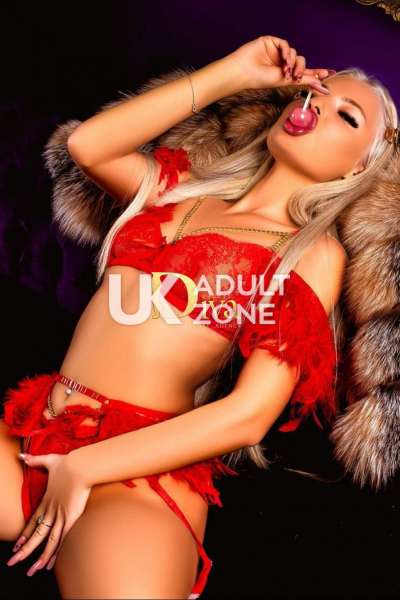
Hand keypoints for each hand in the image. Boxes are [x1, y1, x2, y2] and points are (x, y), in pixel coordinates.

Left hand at [7, 452, 90, 575]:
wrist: (80, 466)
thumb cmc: (68, 463)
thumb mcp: (49, 460)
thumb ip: (35, 459)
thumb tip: (21, 455)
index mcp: (46, 499)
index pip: (33, 520)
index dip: (24, 533)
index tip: (16, 544)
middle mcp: (51, 510)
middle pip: (35, 534)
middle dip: (23, 550)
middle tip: (12, 562)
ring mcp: (60, 515)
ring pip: (46, 541)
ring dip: (37, 557)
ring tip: (30, 571)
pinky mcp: (70, 518)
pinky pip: (60, 539)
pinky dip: (54, 553)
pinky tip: (48, 564)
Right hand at [225, 35, 334, 92]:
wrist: (245, 72)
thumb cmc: (261, 80)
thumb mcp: (285, 81)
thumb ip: (303, 80)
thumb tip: (320, 83)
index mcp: (286, 73)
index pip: (305, 72)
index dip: (316, 72)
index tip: (329, 74)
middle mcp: (283, 62)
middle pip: (302, 62)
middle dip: (302, 69)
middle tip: (297, 76)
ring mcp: (278, 52)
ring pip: (295, 53)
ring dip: (293, 62)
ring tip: (285, 71)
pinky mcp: (272, 42)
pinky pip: (286, 45)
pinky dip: (287, 52)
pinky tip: (283, 59)